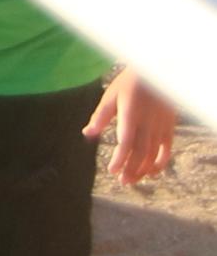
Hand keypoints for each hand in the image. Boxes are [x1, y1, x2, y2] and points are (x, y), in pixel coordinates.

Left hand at [93, 69, 182, 187]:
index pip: (126, 141)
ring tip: (132, 180)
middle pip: (140, 152)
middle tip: (122, 181)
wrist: (156, 74)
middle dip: (131, 169)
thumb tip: (87, 134)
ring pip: (153, 154)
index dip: (120, 158)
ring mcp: (160, 127)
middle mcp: (148, 123)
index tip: (112, 170)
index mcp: (131, 115)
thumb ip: (100, 116)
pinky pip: (167, 149)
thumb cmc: (128, 84)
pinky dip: (161, 162)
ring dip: (143, 169)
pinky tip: (152, 172)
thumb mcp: (110, 96)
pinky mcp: (169, 128)